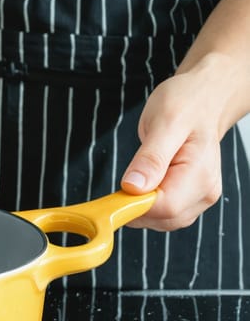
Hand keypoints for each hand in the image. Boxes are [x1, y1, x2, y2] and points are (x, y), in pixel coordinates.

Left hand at [119, 55, 237, 230]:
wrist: (203, 99)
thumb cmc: (187, 104)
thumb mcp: (165, 122)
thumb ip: (150, 158)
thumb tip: (134, 187)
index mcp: (200, 174)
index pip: (164, 208)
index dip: (135, 204)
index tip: (116, 193)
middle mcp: (204, 191)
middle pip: (162, 219)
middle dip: (135, 206)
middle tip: (127, 178)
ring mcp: (199, 197)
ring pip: (160, 221)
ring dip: (139, 206)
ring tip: (138, 176)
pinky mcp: (189, 198)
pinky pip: (163, 214)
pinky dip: (146, 204)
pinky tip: (144, 184)